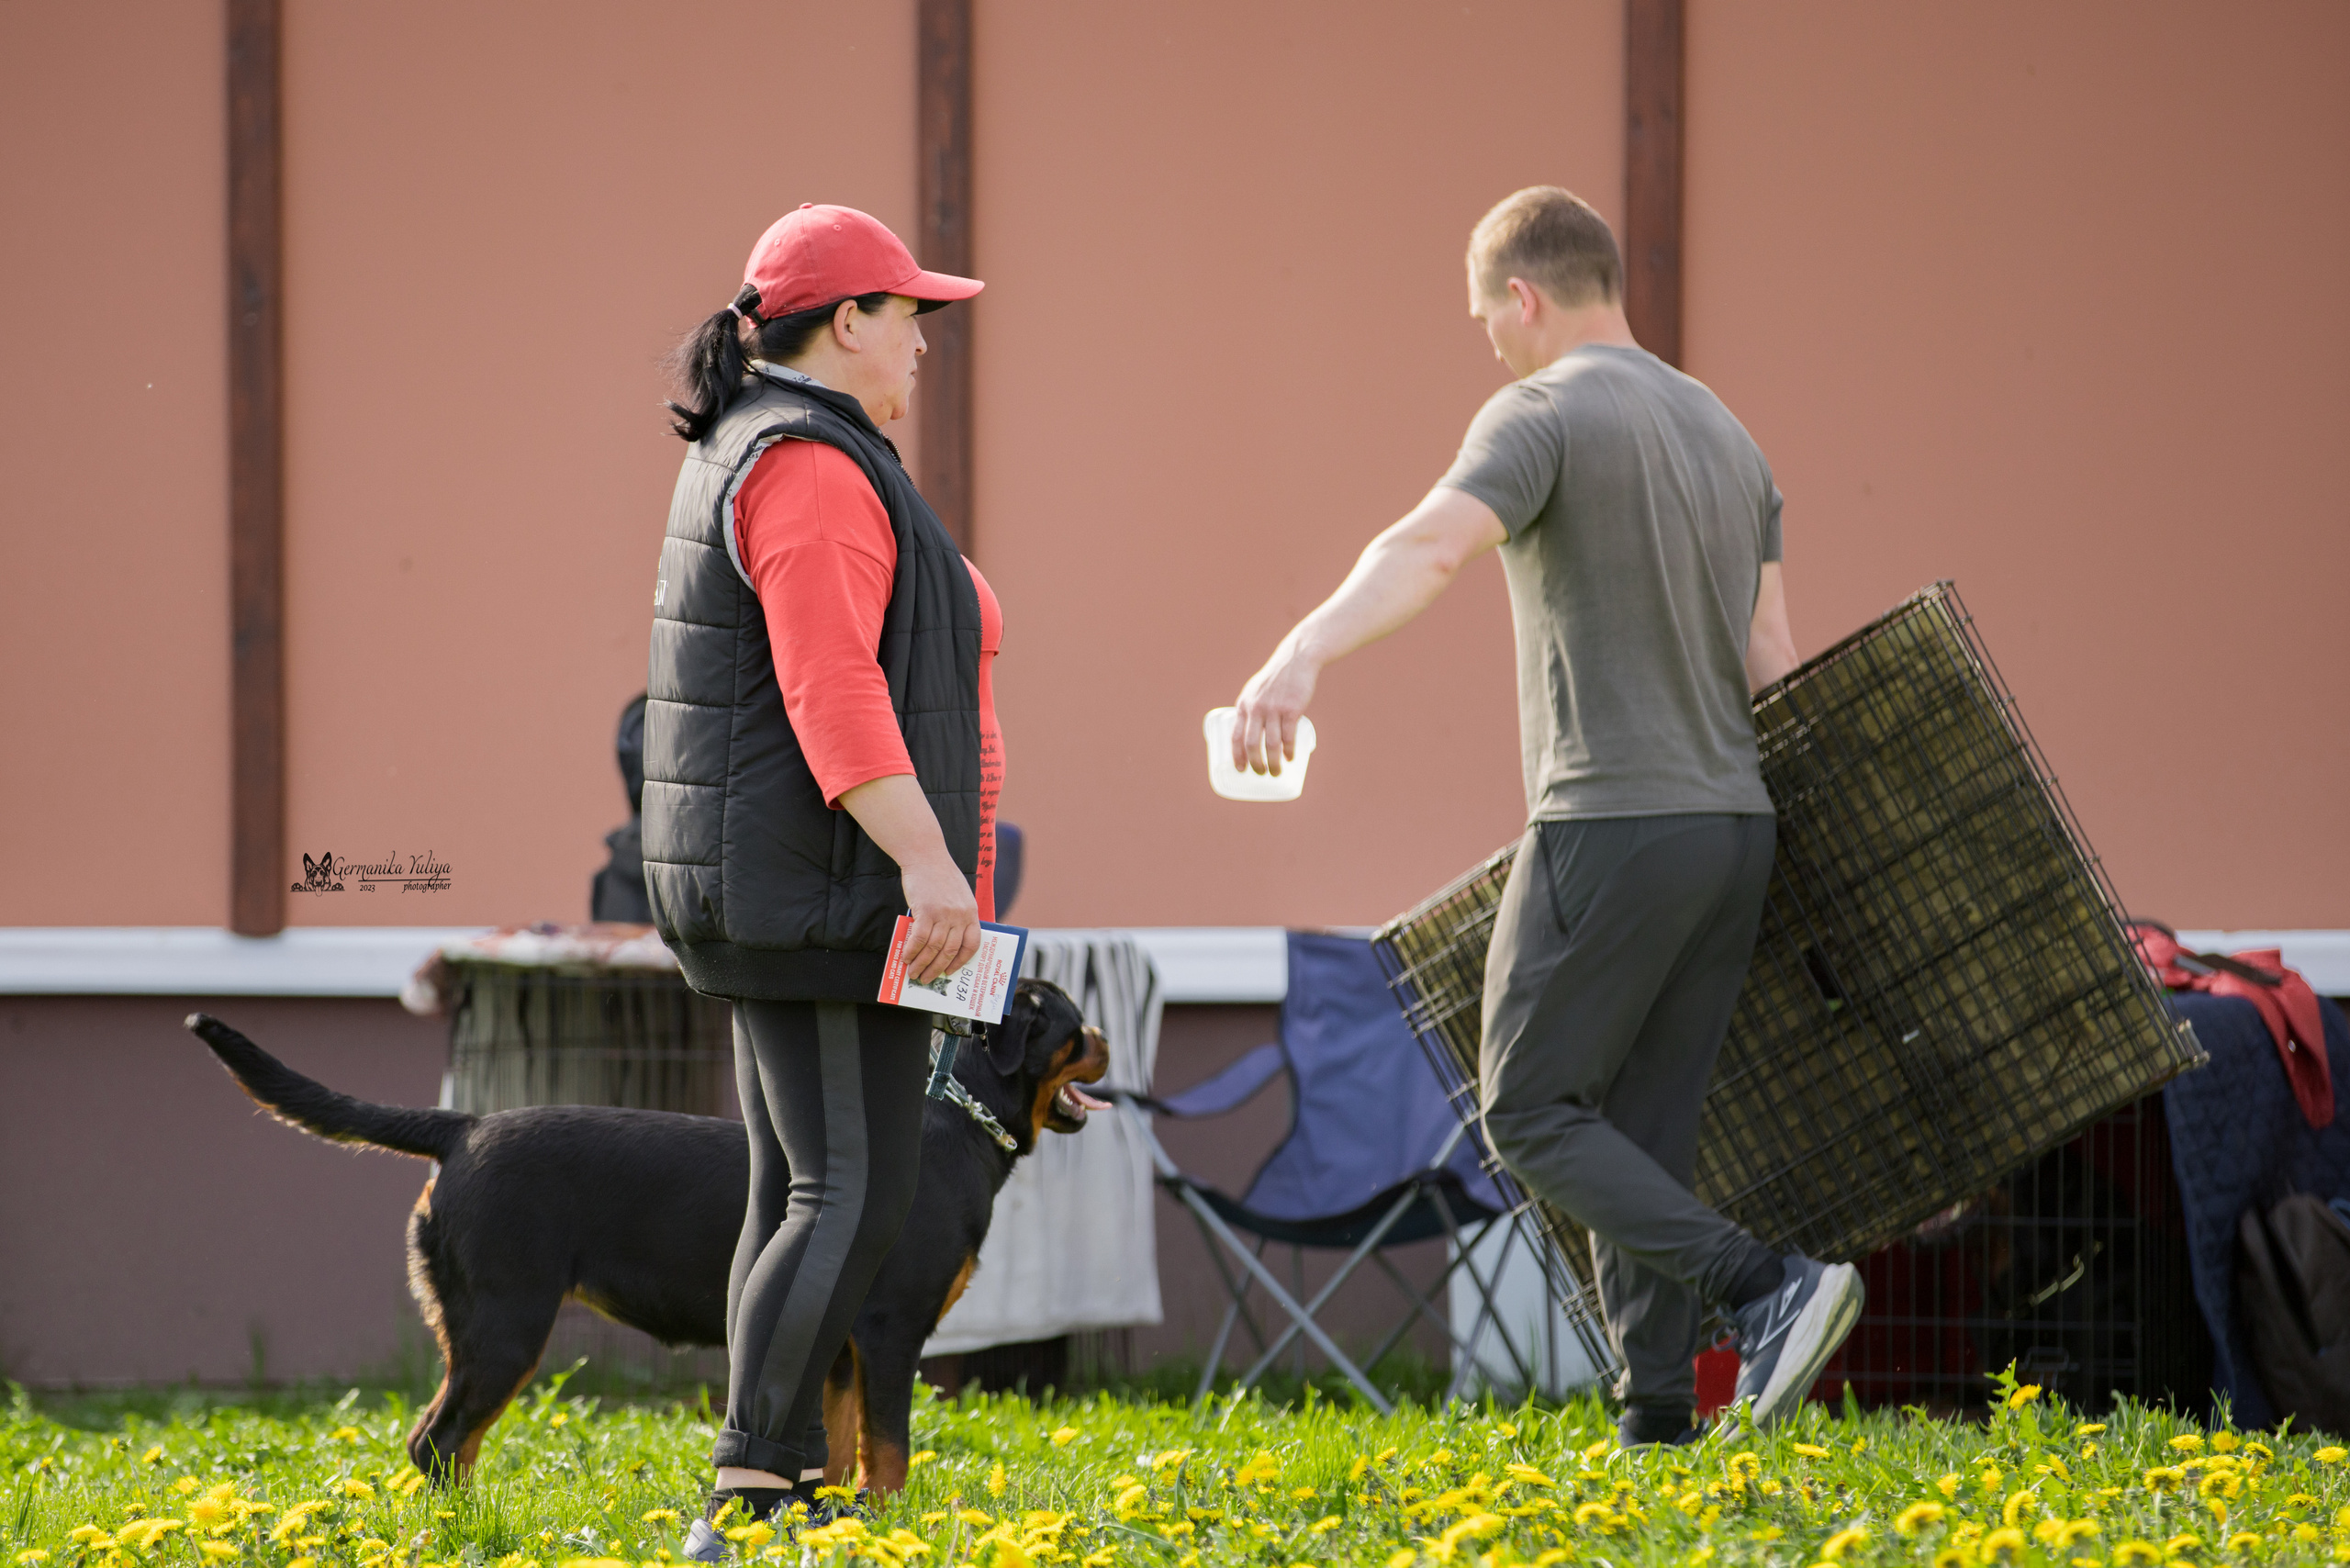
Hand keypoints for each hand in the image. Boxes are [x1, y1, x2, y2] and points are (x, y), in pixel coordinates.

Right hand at [836, 774, 982, 984]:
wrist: (925, 855)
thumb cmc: (940, 875)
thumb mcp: (959, 895)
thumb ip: (957, 916)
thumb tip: (945, 943)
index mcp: (971, 912)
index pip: (972, 944)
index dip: (961, 960)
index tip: (951, 970)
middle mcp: (960, 915)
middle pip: (950, 951)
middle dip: (937, 969)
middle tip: (927, 979)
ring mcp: (943, 913)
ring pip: (933, 948)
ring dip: (922, 964)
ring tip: (913, 973)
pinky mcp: (926, 910)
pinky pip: (919, 939)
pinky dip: (911, 951)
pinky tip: (905, 958)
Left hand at [1232, 639, 1320, 775]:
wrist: (1295, 660)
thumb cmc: (1275, 679)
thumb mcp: (1254, 691)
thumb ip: (1250, 709)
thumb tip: (1249, 732)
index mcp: (1244, 705)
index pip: (1236, 735)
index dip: (1237, 755)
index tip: (1241, 769)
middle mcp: (1256, 708)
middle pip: (1252, 744)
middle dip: (1256, 764)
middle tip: (1261, 774)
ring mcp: (1274, 709)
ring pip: (1271, 744)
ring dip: (1274, 762)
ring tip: (1277, 771)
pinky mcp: (1292, 709)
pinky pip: (1288, 736)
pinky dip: (1289, 750)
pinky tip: (1291, 757)